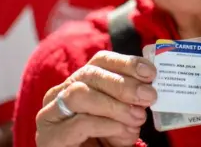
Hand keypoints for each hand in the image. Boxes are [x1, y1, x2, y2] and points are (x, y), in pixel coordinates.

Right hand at [35, 51, 155, 146]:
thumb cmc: (105, 141)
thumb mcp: (123, 117)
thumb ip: (131, 101)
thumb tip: (147, 89)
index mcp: (79, 83)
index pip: (100, 61)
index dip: (126, 63)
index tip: (150, 73)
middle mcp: (60, 93)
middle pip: (89, 74)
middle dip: (123, 84)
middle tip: (148, 96)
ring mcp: (51, 114)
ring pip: (79, 94)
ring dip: (114, 105)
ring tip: (137, 118)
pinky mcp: (50, 137)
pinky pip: (80, 122)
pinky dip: (107, 125)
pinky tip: (123, 131)